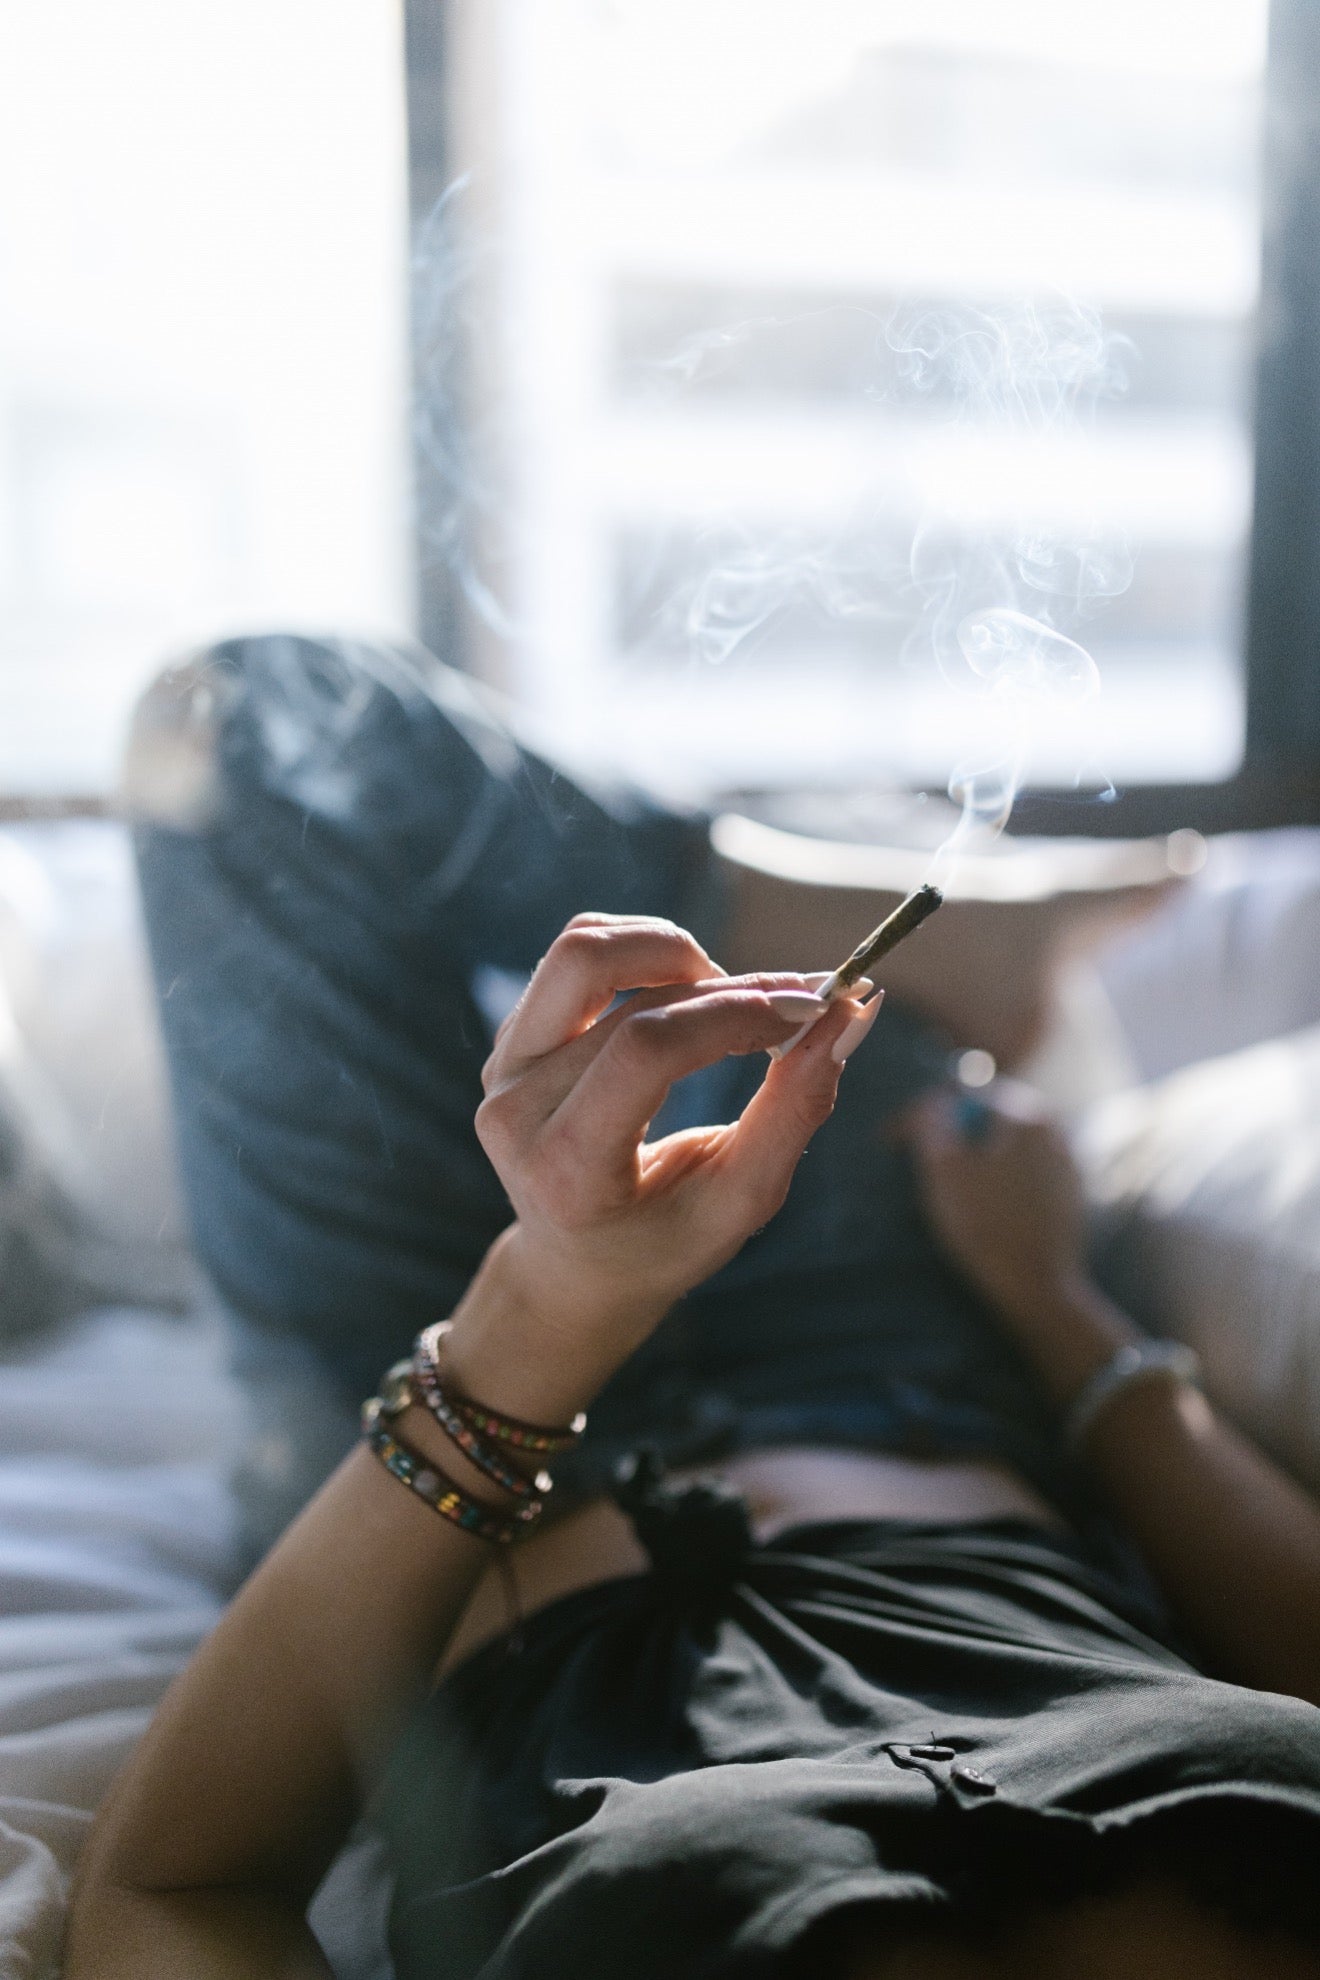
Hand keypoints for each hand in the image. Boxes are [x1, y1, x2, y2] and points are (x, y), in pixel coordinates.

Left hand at [471, 913, 872, 1355]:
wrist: (577, 1265)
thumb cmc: (668, 1241)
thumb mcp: (741, 1199)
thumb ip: (793, 1109)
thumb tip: (849, 1017)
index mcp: (567, 1170)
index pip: (646, 1051)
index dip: (733, 1013)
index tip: (811, 1009)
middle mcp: (515, 1112)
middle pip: (626, 999)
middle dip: (726, 985)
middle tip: (791, 1002)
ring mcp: (500, 1070)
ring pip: (586, 953)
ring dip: (672, 951)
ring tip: (726, 996)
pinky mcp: (508, 1040)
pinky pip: (575, 958)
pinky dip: (643, 954)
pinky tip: (686, 993)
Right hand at [907, 1082, 1090, 1333]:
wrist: (1038, 1287)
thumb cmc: (985, 1227)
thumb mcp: (944, 1170)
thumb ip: (932, 1122)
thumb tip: (931, 1102)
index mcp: (1026, 1115)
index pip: (960, 1101)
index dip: (919, 1121)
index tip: (890, 1146)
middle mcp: (1054, 1130)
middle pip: (982, 1122)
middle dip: (947, 1139)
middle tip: (915, 1168)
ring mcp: (1065, 1163)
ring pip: (1001, 1149)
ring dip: (971, 1161)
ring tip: (946, 1193)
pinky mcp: (1066, 1195)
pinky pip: (1020, 1174)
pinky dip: (995, 1182)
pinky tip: (980, 1209)